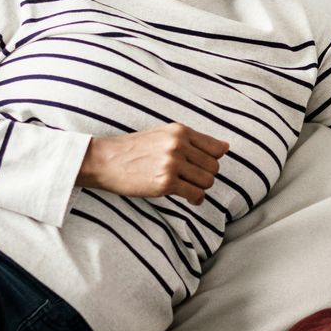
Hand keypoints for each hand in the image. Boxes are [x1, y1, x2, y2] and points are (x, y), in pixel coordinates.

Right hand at [78, 124, 230, 203]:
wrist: (105, 160)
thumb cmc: (133, 149)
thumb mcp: (163, 135)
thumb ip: (192, 140)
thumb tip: (226, 147)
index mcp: (179, 131)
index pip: (216, 147)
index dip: (213, 160)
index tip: (202, 166)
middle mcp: (178, 145)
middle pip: (213, 166)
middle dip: (206, 176)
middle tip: (192, 179)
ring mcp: (172, 164)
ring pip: (207, 181)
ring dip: (201, 188)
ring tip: (188, 188)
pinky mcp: (165, 183)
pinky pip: (195, 194)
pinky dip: (196, 199)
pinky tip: (189, 198)